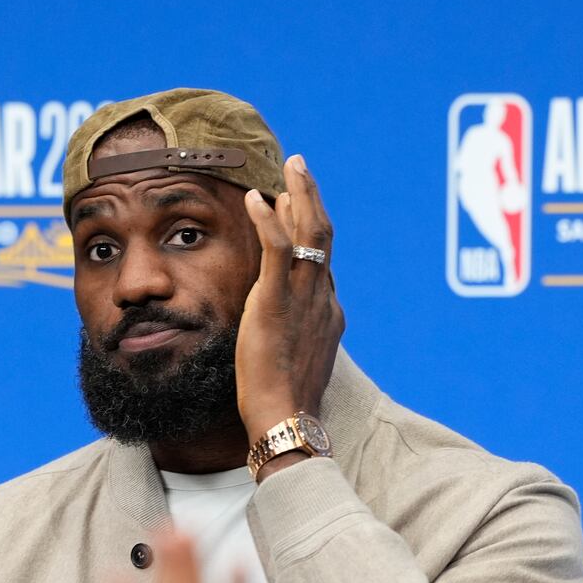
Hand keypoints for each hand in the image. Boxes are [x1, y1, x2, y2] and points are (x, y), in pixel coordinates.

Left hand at [234, 155, 344, 441]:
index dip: (309, 226)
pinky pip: (276, 249)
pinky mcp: (276, 303)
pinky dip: (267, 220)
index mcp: (327, 311)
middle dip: (312, 196)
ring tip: (290, 164)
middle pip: (322, 235)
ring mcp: (303, 298)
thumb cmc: (285, 400)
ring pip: (309, 232)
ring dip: (300, 193)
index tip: (294, 202)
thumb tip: (279, 318)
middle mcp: (322, 298)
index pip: (320, 258)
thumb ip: (294, 334)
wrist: (287, 418)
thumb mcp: (295, 359)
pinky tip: (255, 197)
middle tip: (299, 166)